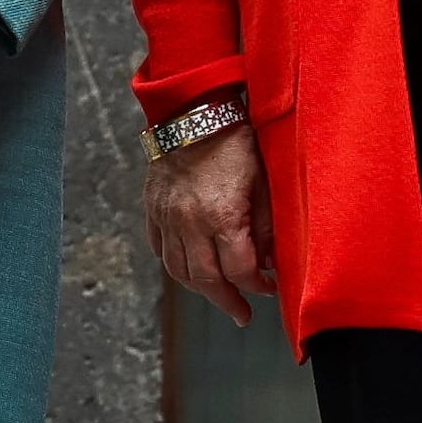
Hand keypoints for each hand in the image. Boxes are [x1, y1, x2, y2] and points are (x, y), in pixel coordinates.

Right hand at [148, 122, 274, 322]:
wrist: (192, 109)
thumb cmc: (234, 140)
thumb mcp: (263, 180)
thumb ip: (266, 225)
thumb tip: (268, 260)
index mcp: (221, 216)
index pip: (240, 270)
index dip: (257, 285)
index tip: (268, 288)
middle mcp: (189, 223)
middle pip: (206, 280)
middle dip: (227, 301)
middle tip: (241, 314)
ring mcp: (167, 216)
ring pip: (178, 270)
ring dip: (199, 288)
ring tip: (217, 295)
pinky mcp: (153, 207)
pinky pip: (159, 247)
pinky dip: (174, 262)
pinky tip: (189, 267)